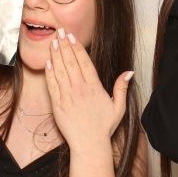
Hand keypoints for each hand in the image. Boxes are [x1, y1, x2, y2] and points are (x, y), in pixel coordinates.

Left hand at [45, 29, 132, 151]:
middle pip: (70, 61)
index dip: (77, 47)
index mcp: (94, 87)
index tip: (72, 36)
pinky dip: (49, 73)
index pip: (84, 61)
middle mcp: (80, 89)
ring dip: (55, 55)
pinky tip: (48, 62)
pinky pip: (52, 85)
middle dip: (64, 45)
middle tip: (59, 31)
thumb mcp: (118, 107)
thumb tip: (129, 72)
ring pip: (60, 70)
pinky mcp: (57, 105)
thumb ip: (122, 88)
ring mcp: (67, 96)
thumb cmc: (104, 127)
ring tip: (52, 42)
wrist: (89, 144)